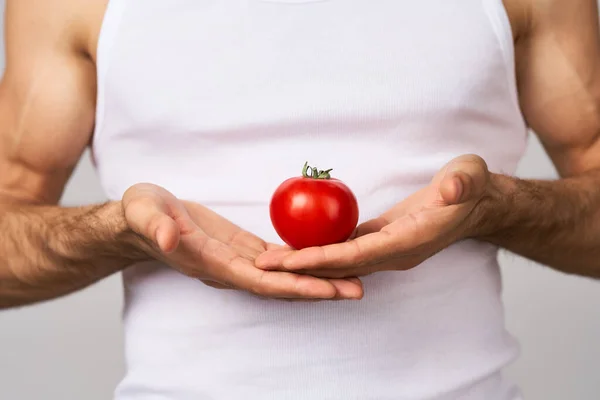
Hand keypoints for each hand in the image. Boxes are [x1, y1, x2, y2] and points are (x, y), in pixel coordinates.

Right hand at [121, 183, 362, 299]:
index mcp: (213, 263)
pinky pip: (278, 258)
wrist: (142, 220)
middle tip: (358, 289)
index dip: (293, 286)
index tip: (325, 290)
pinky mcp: (243, 248)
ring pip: (285, 274)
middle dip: (319, 288)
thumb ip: (155, 227)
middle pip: (282, 284)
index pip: (260, 281)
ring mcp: (239, 260)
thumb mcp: (144, 212)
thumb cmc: (142, 214)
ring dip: (317, 277)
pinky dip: (302, 260)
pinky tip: (325, 256)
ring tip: (353, 277)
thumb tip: (169, 239)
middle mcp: (231, 269)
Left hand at [256, 155, 489, 277]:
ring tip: (271, 260)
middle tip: (264, 265)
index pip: (359, 255)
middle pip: (342, 266)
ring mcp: (387, 250)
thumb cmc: (471, 188)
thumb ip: (461, 184)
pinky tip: (298, 246)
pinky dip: (321, 251)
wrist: (477, 204)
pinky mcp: (381, 240)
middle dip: (303, 268)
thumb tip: (450, 191)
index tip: (291, 262)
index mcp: (410, 241)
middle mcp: (395, 254)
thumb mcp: (470, 177)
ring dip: (307, 264)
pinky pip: (346, 250)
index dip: (324, 259)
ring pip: (341, 262)